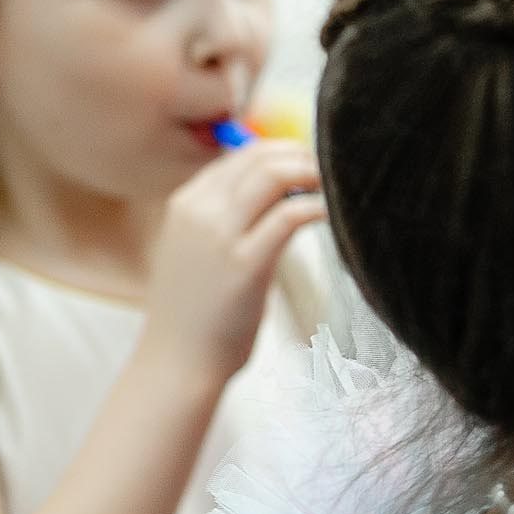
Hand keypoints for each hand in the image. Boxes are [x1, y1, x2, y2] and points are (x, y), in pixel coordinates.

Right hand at [144, 141, 325, 381]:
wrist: (178, 361)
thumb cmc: (198, 313)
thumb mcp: (200, 252)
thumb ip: (228, 220)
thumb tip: (279, 196)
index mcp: (185, 202)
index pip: (240, 155)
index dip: (281, 152)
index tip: (310, 166)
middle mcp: (198, 210)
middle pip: (260, 157)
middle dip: (302, 156)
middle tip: (332, 173)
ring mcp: (218, 234)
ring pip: (274, 175)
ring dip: (313, 174)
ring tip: (336, 189)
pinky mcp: (244, 263)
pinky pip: (290, 215)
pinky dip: (318, 205)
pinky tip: (334, 213)